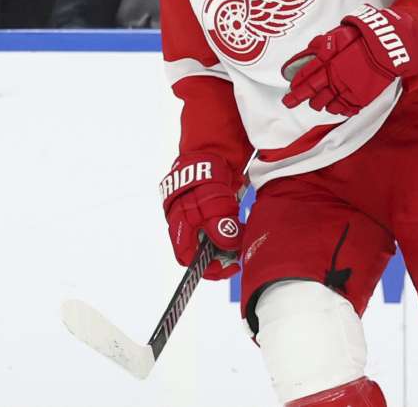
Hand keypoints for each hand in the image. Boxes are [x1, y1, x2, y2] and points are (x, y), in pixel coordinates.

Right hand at [160, 154, 242, 279]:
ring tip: (238, 234)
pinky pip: (211, 223)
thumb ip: (220, 228)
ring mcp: (190, 212)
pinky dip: (223, 226)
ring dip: (221, 240)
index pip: (187, 257)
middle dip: (217, 254)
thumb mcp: (216, 205)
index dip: (207, 267)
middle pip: (197, 249)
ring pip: (205, 237)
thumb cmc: (206, 177)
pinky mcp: (201, 205)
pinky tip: (235, 220)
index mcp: (179, 223)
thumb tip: (228, 248)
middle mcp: (181, 221)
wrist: (209, 150)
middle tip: (237, 253)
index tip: (229, 266)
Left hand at [282, 5, 417, 115]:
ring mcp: (347, 91)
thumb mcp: (337, 36)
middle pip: (312, 96)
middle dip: (299, 100)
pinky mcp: (359, 99)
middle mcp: (334, 80)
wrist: (388, 48)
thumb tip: (307, 52)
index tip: (289, 91)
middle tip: (292, 101)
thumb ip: (319, 46)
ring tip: (317, 101)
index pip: (304, 80)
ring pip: (325, 105)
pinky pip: (343, 110)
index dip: (295, 88)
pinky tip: (335, 104)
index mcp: (327, 64)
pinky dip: (336, 109)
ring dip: (318, 104)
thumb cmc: (362, 39)